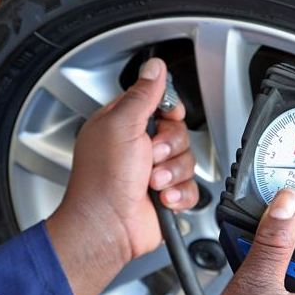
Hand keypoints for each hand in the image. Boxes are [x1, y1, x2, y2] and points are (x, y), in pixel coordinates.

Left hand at [46, 58, 197, 294]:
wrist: (106, 226)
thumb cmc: (103, 180)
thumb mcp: (122, 125)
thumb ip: (142, 95)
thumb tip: (154, 68)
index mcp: (122, 125)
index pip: (158, 104)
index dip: (168, 111)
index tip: (166, 118)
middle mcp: (137, 147)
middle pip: (178, 132)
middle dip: (169, 146)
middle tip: (150, 156)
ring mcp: (152, 172)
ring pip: (187, 161)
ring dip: (171, 173)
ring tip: (151, 182)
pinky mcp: (166, 195)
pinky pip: (191, 188)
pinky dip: (178, 194)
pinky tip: (161, 197)